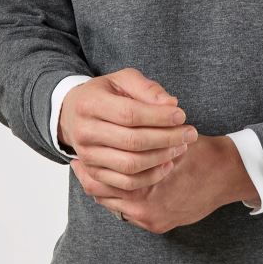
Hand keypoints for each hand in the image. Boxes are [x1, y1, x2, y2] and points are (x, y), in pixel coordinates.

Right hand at [58, 67, 198, 188]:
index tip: (181, 115)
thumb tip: (171, 104)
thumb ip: (146, 88)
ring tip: (181, 147)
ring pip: (130, 166)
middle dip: (167, 138)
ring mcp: (88, 156)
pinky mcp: (94, 173)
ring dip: (162, 158)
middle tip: (190, 133)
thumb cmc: (105, 94)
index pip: (130, 114)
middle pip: (132, 142)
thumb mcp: (122, 80)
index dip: (159, 117)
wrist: (73, 114)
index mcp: (90, 104)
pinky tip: (167, 164)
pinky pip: (125, 183)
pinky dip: (150, 177)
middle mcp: (85, 132)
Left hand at [71, 133, 234, 232]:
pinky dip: (122, 196)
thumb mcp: (168, 140)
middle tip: (80, 162)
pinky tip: (122, 180)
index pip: (101, 183)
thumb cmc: (201, 153)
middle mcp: (146, 213)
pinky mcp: (160, 224)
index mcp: (145, 193)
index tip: (78, 155)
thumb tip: (113, 130)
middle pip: (103, 198)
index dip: (87, 168)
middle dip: (92, 179)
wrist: (229, 175)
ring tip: (97, 169)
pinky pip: (130, 212)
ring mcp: (153, 221)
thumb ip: (143, 141)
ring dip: (106, 187)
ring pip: (115, 205)